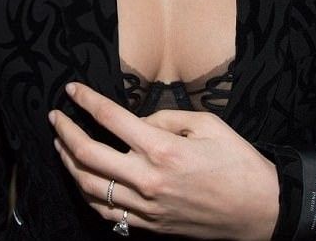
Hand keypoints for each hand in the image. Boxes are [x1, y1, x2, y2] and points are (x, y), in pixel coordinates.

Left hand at [49, 82, 278, 239]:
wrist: (260, 210)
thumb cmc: (238, 162)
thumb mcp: (208, 125)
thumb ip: (167, 118)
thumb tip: (138, 120)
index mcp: (163, 150)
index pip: (111, 119)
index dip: (87, 101)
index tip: (72, 89)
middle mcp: (148, 181)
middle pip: (89, 156)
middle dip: (65, 133)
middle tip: (55, 116)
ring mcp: (147, 208)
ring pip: (91, 188)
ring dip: (69, 164)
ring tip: (61, 145)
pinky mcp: (150, 227)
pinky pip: (108, 213)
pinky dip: (88, 195)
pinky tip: (84, 179)